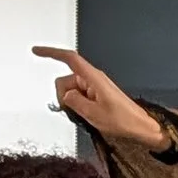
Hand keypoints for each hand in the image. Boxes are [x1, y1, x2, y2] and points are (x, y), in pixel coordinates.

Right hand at [37, 46, 168, 151]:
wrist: (140, 126)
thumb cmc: (123, 120)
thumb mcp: (94, 114)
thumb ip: (75, 102)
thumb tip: (65, 95)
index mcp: (93, 78)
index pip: (69, 59)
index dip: (51, 53)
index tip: (37, 51)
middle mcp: (93, 78)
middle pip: (65, 80)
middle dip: (63, 96)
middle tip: (76, 111)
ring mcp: (94, 86)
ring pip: (70, 90)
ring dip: (72, 103)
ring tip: (87, 114)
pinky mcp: (96, 93)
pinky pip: (78, 95)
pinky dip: (77, 104)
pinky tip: (88, 114)